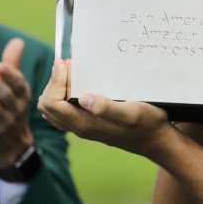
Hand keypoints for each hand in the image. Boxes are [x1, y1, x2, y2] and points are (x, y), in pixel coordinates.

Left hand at [0, 38, 33, 169]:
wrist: (11, 143)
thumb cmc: (10, 107)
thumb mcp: (15, 88)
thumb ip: (13, 64)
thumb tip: (17, 40)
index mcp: (23, 94)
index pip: (18, 83)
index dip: (10, 75)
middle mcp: (17, 108)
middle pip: (4, 94)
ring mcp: (6, 123)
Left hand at [37, 59, 172, 160]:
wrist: (156, 139)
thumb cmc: (147, 123)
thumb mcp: (133, 112)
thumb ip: (107, 107)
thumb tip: (83, 97)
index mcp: (85, 124)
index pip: (52, 103)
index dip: (55, 81)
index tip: (66, 64)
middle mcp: (79, 127)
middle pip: (46, 105)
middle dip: (53, 81)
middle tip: (67, 64)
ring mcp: (81, 126)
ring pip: (52, 108)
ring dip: (56, 87)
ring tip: (71, 70)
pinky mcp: (87, 123)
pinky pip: (62, 110)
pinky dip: (62, 93)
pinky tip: (77, 82)